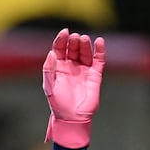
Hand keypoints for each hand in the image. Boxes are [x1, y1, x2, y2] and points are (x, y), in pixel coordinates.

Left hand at [42, 28, 106, 148]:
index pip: (60, 48)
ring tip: (83, 39)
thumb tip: (52, 53)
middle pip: (73, 48)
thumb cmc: (59, 104)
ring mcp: (83, 69)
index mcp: (58, 67)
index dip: (62, 39)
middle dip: (74, 41)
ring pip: (85, 52)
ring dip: (84, 44)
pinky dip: (100, 50)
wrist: (73, 118)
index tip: (65, 32)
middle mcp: (71, 66)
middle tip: (75, 38)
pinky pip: (98, 60)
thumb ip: (49, 70)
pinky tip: (100, 42)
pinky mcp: (95, 74)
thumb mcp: (50, 87)